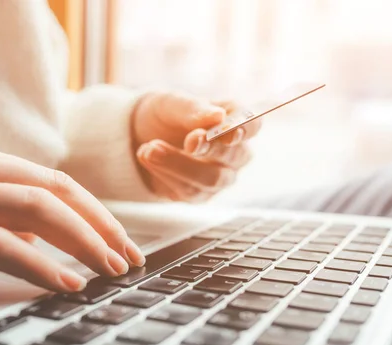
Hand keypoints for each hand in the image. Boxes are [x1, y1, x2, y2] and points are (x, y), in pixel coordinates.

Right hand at [0, 137, 144, 291]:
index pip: (55, 180)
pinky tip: (67, 282)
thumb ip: (1, 209)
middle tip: (129, 256)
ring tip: (110, 269)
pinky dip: (40, 264)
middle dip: (101, 225)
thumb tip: (42, 237)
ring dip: (83, 242)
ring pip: (37, 211)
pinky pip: (0, 244)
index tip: (121, 238)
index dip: (95, 210)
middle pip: (56, 190)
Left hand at [132, 92, 260, 201]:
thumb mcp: (172, 103)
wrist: (138, 136)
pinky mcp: (199, 194)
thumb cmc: (165, 114)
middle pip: (236, 155)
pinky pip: (190, 191)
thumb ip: (194, 109)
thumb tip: (218, 117)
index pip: (252, 125)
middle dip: (209, 148)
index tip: (224, 130)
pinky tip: (146, 157)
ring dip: (179, 164)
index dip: (243, 128)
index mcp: (234, 121)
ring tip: (149, 149)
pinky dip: (166, 174)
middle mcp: (234, 151)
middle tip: (188, 140)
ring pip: (212, 179)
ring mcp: (219, 176)